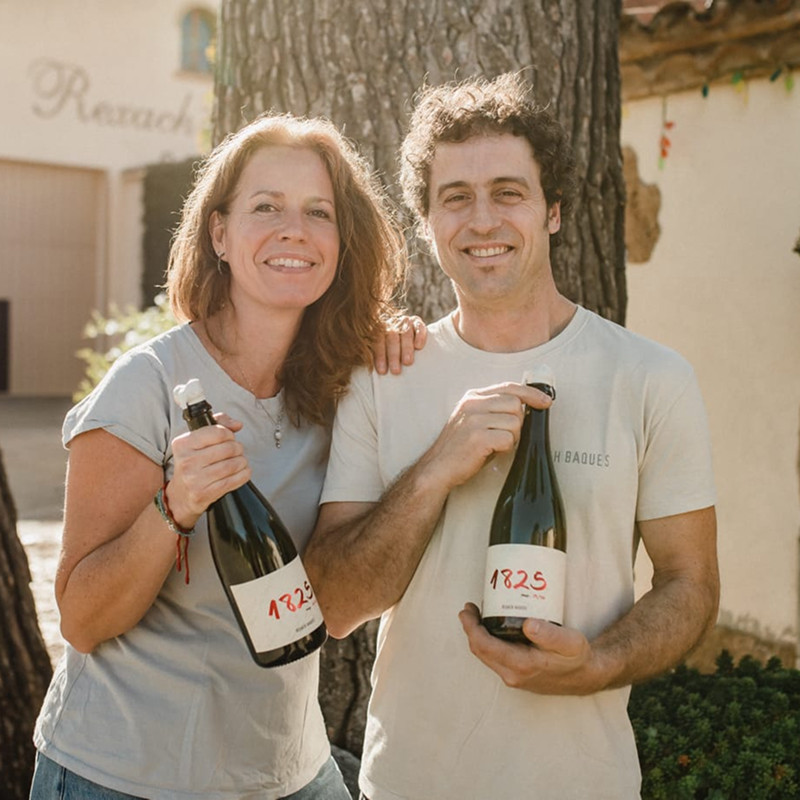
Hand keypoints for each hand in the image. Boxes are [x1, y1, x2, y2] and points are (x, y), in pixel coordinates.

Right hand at [165, 413, 249, 528]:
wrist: (181, 495)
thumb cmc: (192, 464)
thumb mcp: (196, 441)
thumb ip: (218, 425)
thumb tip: (237, 424)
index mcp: (183, 444)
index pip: (218, 432)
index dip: (229, 434)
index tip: (229, 438)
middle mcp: (187, 461)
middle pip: (229, 448)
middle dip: (238, 448)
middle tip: (235, 451)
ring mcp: (195, 479)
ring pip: (233, 464)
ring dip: (242, 461)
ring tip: (239, 462)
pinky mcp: (205, 493)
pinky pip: (234, 480)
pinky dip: (243, 474)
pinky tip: (241, 472)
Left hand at [372, 314, 426, 374]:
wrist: (404, 340)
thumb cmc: (389, 353)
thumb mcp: (380, 353)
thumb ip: (374, 356)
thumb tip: (370, 370)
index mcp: (377, 329)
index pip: (377, 342)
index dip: (380, 356)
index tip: (382, 371)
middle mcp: (391, 323)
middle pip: (391, 337)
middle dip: (393, 355)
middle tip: (396, 370)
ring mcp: (404, 321)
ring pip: (405, 332)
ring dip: (406, 348)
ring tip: (407, 362)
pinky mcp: (416, 321)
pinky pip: (419, 326)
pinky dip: (419, 336)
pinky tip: (418, 347)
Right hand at [418, 382, 551, 491]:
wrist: (438, 467)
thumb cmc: (460, 446)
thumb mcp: (473, 419)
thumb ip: (493, 408)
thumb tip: (525, 405)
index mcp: (472, 397)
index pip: (509, 387)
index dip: (531, 393)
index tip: (545, 401)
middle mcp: (472, 404)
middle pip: (515, 404)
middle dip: (518, 422)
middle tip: (505, 435)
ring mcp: (474, 420)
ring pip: (514, 422)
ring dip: (512, 437)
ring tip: (496, 444)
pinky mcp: (477, 437)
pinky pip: (508, 439)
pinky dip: (505, 448)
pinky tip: (492, 451)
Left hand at [458, 602, 600, 695]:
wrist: (585, 677)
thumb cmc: (576, 658)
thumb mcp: (569, 642)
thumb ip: (550, 634)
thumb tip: (528, 624)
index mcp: (521, 665)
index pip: (484, 646)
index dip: (471, 628)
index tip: (467, 610)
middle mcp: (513, 674)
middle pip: (480, 651)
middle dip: (470, 629)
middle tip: (469, 608)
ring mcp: (513, 676)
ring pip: (485, 655)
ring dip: (477, 635)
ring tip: (477, 615)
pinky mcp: (516, 674)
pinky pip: (494, 657)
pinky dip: (487, 641)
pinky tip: (492, 627)